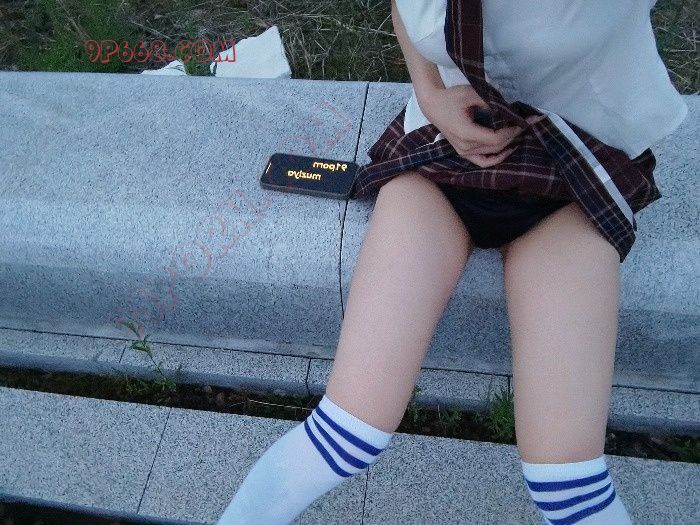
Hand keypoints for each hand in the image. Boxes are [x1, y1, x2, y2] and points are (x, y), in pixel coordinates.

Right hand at [417, 84, 540, 166]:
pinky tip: (507, 150)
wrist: (433, 106)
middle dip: (514, 136)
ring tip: (519, 134)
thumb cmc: (450, 98)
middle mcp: (465, 147)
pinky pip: (482, 162)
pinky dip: (495, 159)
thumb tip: (508, 107)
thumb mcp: (470, 93)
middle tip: (528, 124)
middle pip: (496, 147)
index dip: (512, 132)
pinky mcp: (463, 153)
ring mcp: (463, 152)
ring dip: (507, 145)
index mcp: (466, 133)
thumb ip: (489, 100)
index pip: (496, 139)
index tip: (525, 121)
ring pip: (491, 155)